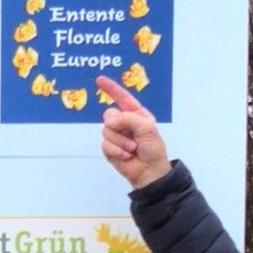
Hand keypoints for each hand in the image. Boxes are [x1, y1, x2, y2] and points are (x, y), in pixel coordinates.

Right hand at [94, 72, 172, 187]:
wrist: (150, 172)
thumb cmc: (153, 149)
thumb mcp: (147, 128)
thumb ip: (128, 118)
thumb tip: (109, 122)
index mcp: (136, 114)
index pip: (122, 98)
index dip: (111, 88)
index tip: (99, 80)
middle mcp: (124, 123)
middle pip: (109, 115)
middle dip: (118, 126)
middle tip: (131, 136)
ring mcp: (116, 136)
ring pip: (106, 131)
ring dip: (120, 142)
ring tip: (132, 149)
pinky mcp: (110, 149)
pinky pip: (105, 145)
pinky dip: (116, 151)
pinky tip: (126, 156)